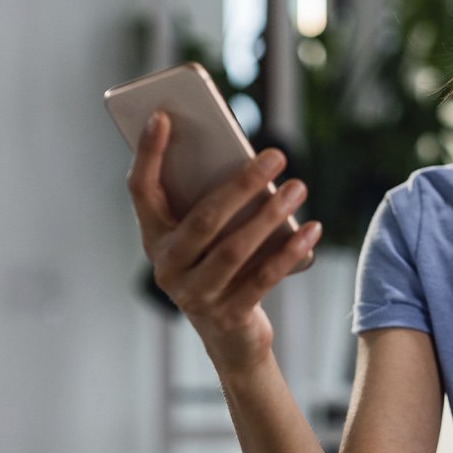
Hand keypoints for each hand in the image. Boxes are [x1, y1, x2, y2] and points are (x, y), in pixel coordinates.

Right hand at [127, 108, 322, 375]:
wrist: (230, 336)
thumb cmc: (221, 266)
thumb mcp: (209, 235)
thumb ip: (215, 201)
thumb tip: (251, 161)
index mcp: (154, 238)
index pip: (141, 190)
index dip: (147, 153)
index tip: (162, 116)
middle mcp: (167, 267)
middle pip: (204, 218)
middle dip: (242, 184)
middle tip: (277, 155)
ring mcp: (195, 294)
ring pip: (234, 248)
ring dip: (271, 215)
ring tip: (299, 187)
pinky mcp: (228, 315)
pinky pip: (262, 278)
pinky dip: (289, 252)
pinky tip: (311, 229)